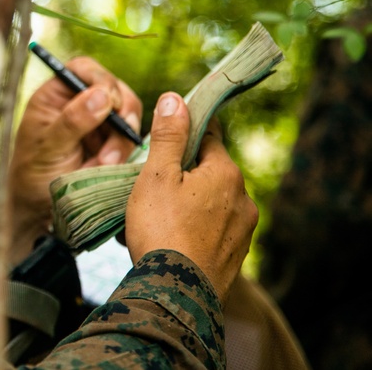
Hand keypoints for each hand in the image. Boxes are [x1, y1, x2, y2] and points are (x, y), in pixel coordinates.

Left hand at [0, 57, 141, 263]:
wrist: (39, 208)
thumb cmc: (32, 173)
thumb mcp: (48, 147)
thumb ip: (72, 121)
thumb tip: (102, 96)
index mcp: (56, 94)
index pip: (84, 70)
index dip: (102, 79)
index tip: (111, 101)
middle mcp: (78, 102)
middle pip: (114, 88)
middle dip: (121, 112)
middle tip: (122, 133)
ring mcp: (97, 122)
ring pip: (128, 114)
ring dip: (122, 138)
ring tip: (104, 162)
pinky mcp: (111, 142)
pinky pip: (130, 138)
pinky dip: (124, 152)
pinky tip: (107, 166)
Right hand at [125, 93, 257, 301]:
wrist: (175, 294)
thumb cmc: (161, 229)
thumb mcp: (156, 176)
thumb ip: (167, 136)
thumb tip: (175, 98)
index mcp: (226, 172)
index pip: (208, 135)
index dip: (183, 133)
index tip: (162, 139)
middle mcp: (243, 197)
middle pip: (209, 169)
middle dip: (182, 171)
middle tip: (150, 184)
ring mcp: (243, 229)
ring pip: (211, 201)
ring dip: (189, 201)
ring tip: (155, 215)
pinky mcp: (236, 255)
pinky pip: (213, 228)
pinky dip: (194, 226)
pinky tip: (169, 237)